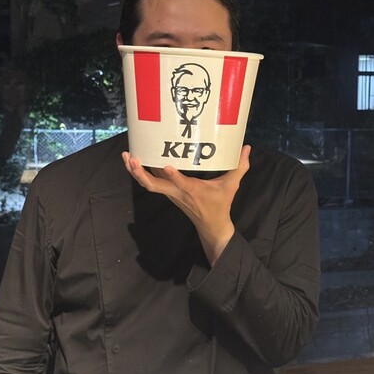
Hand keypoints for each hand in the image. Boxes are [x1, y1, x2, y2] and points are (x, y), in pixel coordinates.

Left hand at [122, 145, 250, 265]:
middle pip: (153, 185)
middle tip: (130, 157)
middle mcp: (177, 192)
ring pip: (148, 184)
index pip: (181, 184)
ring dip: (135, 171)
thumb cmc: (220, 204)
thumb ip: (240, 166)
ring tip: (126, 156)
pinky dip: (141, 172)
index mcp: (192, 191)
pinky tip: (135, 159)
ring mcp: (170, 193)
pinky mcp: (168, 192)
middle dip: (139, 173)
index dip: (173, 176)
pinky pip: (151, 182)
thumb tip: (247, 147)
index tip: (166, 166)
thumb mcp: (232, 186)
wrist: (211, 226)